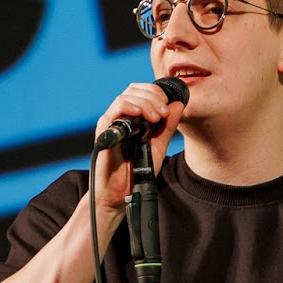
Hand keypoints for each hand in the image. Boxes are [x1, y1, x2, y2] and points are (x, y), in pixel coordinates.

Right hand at [90, 82, 187, 212]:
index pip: (141, 91)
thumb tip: (178, 104)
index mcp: (131, 117)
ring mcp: (110, 123)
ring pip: (125, 97)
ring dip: (145, 102)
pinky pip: (114, 111)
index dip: (156, 92)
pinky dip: (129, 107)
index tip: (168, 106)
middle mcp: (119, 117)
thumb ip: (167, 126)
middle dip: (153, 96)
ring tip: (156, 116)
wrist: (120, 193)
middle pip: (133, 90)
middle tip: (163, 112)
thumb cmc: (136, 171)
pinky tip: (142, 115)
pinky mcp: (104, 132)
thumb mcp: (158, 145)